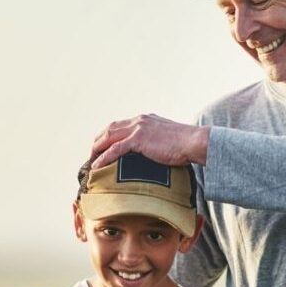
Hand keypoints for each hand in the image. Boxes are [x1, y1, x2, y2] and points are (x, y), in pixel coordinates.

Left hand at [90, 114, 210, 168]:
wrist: (194, 142)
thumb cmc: (186, 144)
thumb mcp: (168, 138)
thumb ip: (157, 141)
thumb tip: (154, 153)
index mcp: (145, 120)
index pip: (120, 125)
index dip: (108, 135)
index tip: (102, 146)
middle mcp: (139, 120)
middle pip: (110, 129)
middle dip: (99, 141)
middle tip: (92, 154)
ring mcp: (138, 128)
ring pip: (109, 137)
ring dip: (97, 149)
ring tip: (91, 161)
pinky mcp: (139, 139)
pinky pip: (115, 149)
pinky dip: (104, 158)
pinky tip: (97, 166)